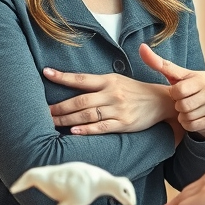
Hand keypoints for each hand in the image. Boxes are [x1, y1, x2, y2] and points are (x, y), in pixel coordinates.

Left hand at [44, 68, 175, 134]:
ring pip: (87, 115)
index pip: (81, 79)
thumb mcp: (118, 80)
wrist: (160, 101)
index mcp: (108, 80)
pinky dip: (86, 130)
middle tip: (44, 111)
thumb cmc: (135, 91)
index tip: (46, 73)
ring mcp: (117, 109)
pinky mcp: (123, 123)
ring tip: (53, 122)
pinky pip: (101, 127)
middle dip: (60, 107)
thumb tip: (75, 82)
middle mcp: (111, 94)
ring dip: (67, 120)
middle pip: (80, 100)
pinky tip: (73, 132)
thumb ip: (98, 82)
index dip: (63, 77)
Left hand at [139, 44, 204, 138]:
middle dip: (178, 105)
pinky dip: (188, 124)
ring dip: (182, 116)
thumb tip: (141, 47)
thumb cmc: (187, 87)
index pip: (178, 90)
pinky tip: (192, 117)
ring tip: (187, 109)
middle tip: (182, 102)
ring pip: (187, 116)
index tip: (177, 91)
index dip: (173, 93)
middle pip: (182, 105)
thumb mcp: (176, 75)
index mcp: (200, 77)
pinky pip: (192, 126)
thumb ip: (158, 63)